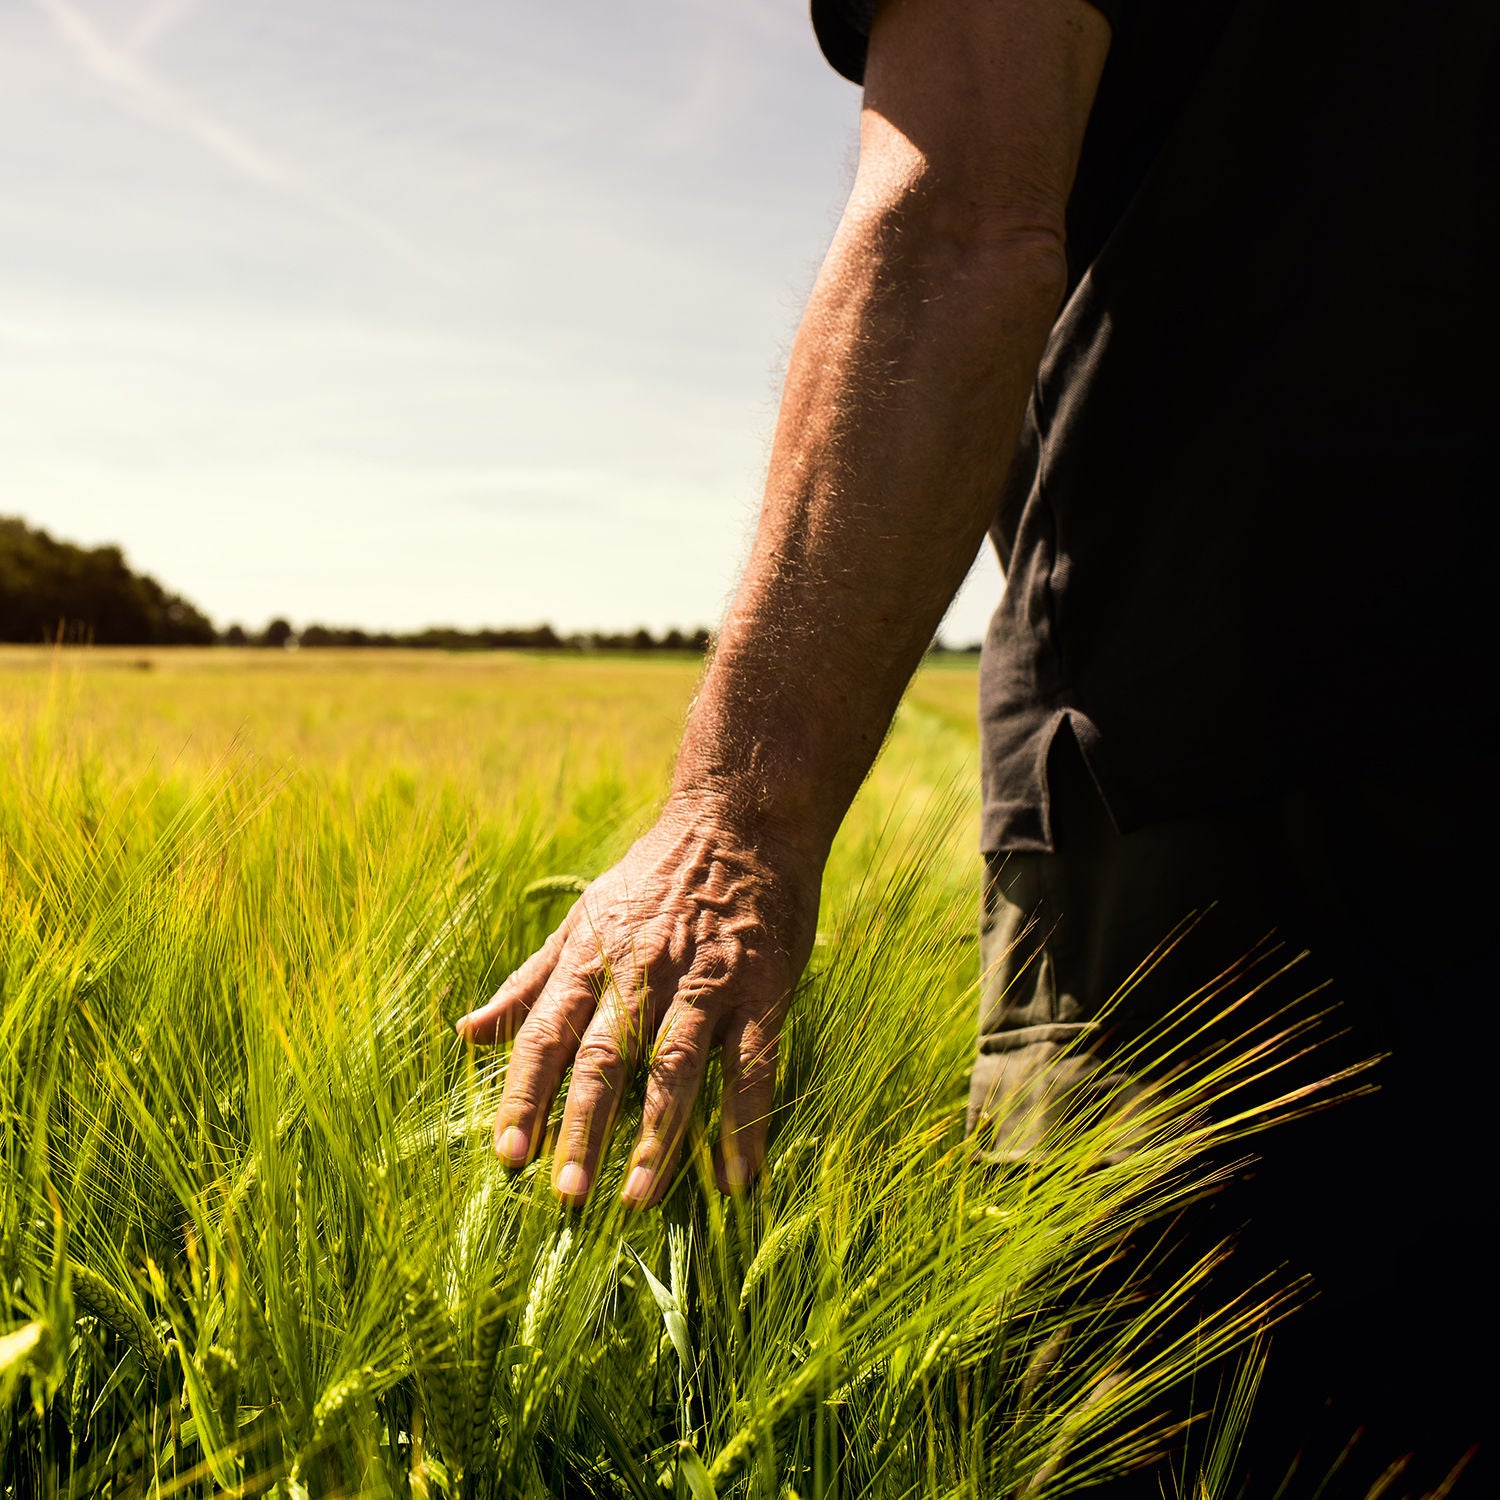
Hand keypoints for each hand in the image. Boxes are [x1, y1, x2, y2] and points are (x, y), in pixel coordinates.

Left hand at [456, 799, 821, 1208]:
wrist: (740, 821)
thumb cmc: (654, 877)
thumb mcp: (582, 918)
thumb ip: (530, 981)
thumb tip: (467, 1032)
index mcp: (591, 959)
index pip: (546, 1035)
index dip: (525, 1095)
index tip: (507, 1157)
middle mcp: (642, 974)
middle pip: (606, 1059)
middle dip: (583, 1129)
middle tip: (567, 1197)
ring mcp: (705, 983)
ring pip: (676, 1068)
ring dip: (656, 1137)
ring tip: (637, 1199)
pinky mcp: (762, 989)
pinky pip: (752, 1064)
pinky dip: (745, 1121)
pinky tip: (738, 1177)